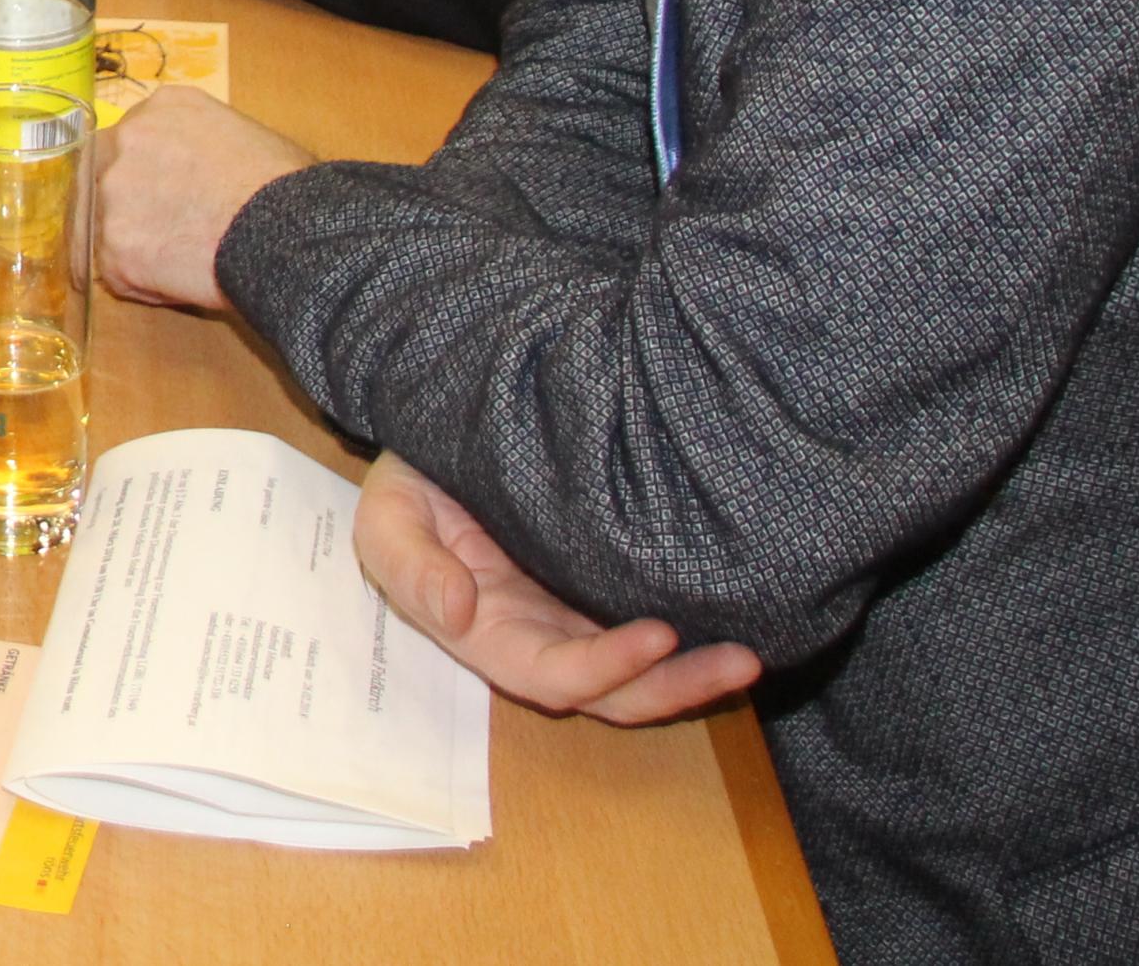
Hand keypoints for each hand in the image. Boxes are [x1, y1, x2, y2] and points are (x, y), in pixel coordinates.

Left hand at [94, 85, 312, 308]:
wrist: (285, 229)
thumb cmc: (284, 186)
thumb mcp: (241, 133)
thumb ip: (196, 145)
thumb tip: (194, 174)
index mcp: (161, 108)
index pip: (128, 138)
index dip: (140, 170)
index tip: (157, 192)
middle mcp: (125, 141)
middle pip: (101, 175)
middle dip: (124, 203)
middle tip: (159, 229)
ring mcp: (113, 195)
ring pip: (104, 226)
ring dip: (134, 245)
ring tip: (182, 260)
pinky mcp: (115, 248)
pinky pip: (118, 273)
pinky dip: (144, 284)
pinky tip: (182, 282)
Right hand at [355, 453, 763, 724]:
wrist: (435, 446)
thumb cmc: (408, 483)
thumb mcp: (387, 514)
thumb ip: (408, 563)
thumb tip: (457, 610)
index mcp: (485, 632)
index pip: (552, 674)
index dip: (605, 666)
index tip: (660, 632)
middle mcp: (538, 638)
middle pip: (611, 693)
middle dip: (675, 687)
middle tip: (742, 660)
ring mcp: (572, 618)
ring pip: (637, 675)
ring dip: (694, 676)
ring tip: (750, 657)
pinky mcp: (600, 588)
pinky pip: (645, 631)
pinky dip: (688, 644)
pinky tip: (734, 622)